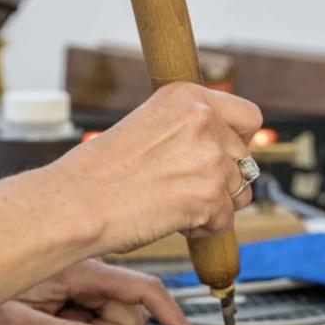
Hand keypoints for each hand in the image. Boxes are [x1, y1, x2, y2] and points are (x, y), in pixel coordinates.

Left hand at [0, 258, 203, 324]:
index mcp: (82, 270)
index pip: (145, 291)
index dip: (174, 318)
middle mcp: (89, 268)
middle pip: (132, 309)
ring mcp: (83, 276)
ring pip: (116, 313)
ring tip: (50, 322)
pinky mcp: (75, 284)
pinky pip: (97, 311)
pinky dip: (84, 323)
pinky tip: (53, 318)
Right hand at [53, 82, 262, 254]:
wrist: (76, 203)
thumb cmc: (99, 171)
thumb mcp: (146, 125)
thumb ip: (186, 129)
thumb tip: (221, 147)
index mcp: (187, 96)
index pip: (248, 116)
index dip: (238, 140)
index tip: (222, 154)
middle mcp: (204, 120)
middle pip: (244, 158)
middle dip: (222, 178)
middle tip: (183, 188)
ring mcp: (210, 158)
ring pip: (240, 191)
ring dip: (215, 203)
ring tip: (174, 205)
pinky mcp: (211, 195)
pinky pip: (226, 220)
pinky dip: (204, 228)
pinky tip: (172, 221)